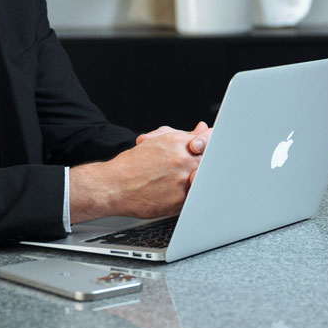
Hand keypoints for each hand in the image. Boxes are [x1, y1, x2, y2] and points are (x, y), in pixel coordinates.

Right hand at [69, 124, 208, 222]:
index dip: (213, 145)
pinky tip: (182, 194)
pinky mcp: (179, 200)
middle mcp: (183, 159)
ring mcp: (182, 180)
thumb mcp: (157, 142)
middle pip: (212, 159)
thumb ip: (183, 136)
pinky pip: (196, 198)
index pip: (211, 138)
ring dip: (202, 180)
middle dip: (208, 163)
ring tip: (188, 182)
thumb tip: (202, 128)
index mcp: (178, 142)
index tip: (211, 149)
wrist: (113, 185)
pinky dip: (194, 196)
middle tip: (198, 168)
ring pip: (206, 179)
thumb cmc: (133, 165)